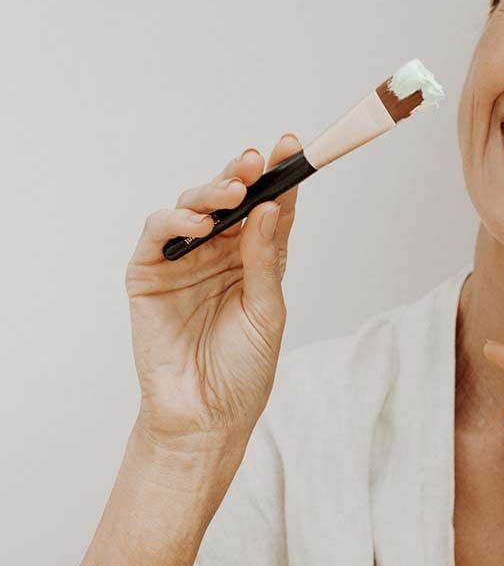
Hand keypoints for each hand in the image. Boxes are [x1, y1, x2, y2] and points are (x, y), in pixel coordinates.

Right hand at [125, 135, 301, 456]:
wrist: (206, 416)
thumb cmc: (243, 368)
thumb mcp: (267, 310)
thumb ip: (266, 259)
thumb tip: (270, 208)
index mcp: (256, 257)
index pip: (268, 208)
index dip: (280, 177)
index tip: (293, 148)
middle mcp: (220, 251)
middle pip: (231, 200)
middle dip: (243, 176)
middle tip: (257, 161)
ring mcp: (184, 259)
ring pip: (194, 207)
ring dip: (212, 193)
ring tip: (232, 192)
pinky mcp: (149, 273)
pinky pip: (158, 233)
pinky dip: (175, 221)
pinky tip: (198, 224)